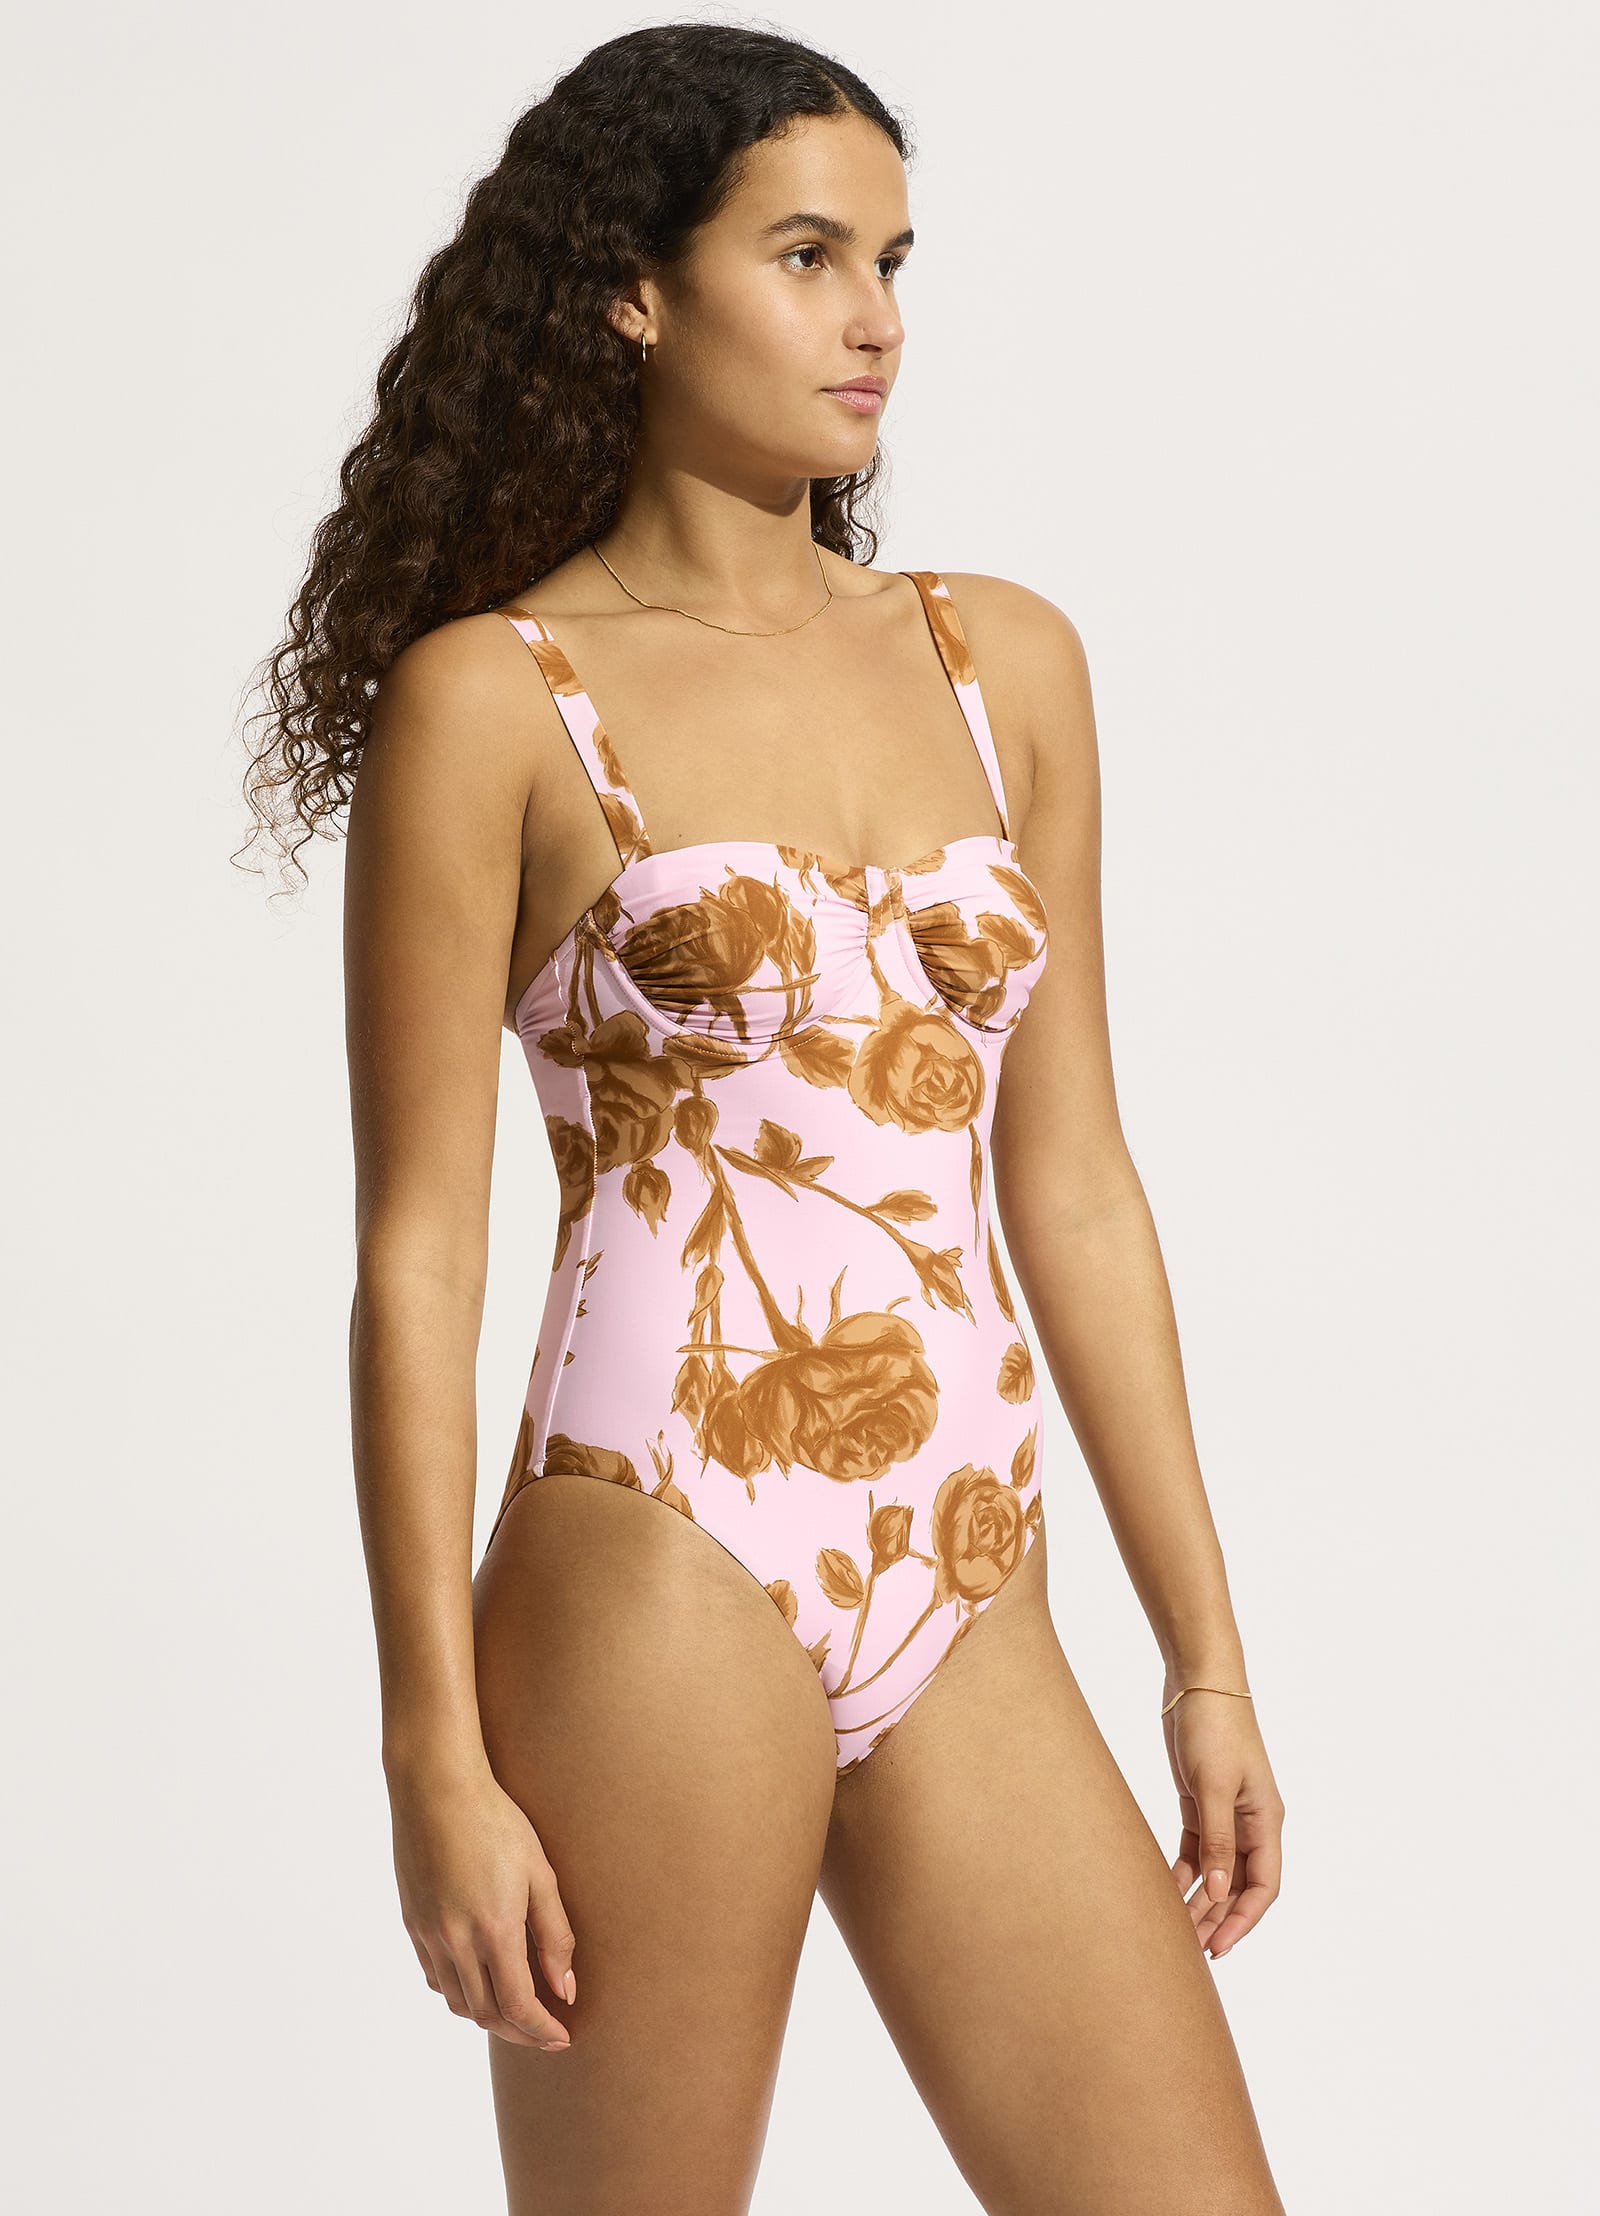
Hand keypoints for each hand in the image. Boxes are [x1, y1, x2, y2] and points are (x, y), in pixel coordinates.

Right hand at [388, 1754, 576, 2049]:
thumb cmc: (496, 1820)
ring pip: (457, 2002)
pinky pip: (434, 1977)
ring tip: (515, 2010)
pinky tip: (477, 1981)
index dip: (541, 2030)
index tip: (562, 2037)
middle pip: (486, 2014)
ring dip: (487, 2016)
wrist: (435, 1787)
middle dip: (518, 2031)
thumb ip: (555, 1935)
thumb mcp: (539, 1872)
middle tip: (545, 2031)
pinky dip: (458, 1992)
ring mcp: (429, 1934)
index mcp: (494, 1930)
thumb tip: (565, 1989)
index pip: (518, 2006)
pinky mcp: (412, 1923)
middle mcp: (456, 1942)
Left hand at [1162, 1686, 1283, 1958]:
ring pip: (1214, 1870)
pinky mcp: (1199, 1801)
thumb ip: (1217, 1841)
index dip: (1243, 1921)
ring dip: (1197, 1899)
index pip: (1263, 1886)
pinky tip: (1164, 1892)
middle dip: (1215, 1917)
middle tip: (1187, 1949)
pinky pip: (1194, 1849)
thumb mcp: (1213, 1785)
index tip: (1217, 1948)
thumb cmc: (1213, 1728)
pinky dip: (1182, 1871)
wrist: (1197, 1681)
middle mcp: (1250, 1822)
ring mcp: (1224, 1812)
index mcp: (1265, 1820)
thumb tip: (1218, 1892)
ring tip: (1174, 1930)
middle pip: (1237, 1884)